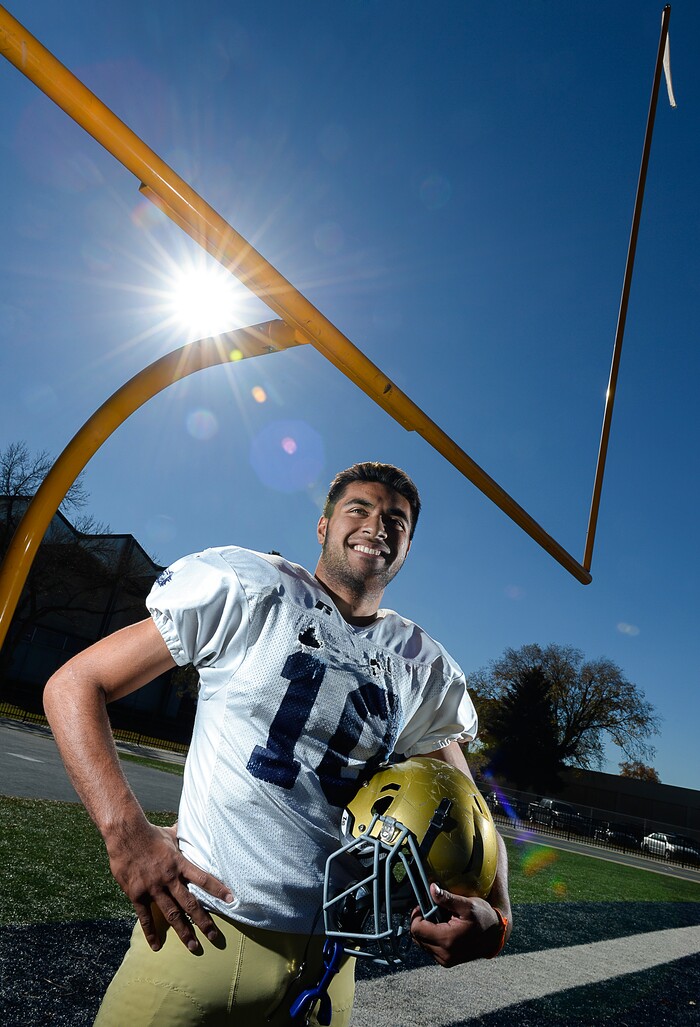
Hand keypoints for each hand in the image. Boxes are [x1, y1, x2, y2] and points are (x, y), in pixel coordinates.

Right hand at [106, 820, 233, 952]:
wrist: (125, 834)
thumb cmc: (150, 833)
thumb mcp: (170, 833)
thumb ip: (182, 835)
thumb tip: (191, 824)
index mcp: (179, 863)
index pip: (203, 878)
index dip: (218, 889)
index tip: (231, 899)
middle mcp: (169, 878)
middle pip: (190, 903)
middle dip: (203, 921)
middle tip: (214, 936)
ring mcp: (153, 888)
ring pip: (171, 914)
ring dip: (183, 931)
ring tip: (194, 947)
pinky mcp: (137, 894)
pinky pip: (145, 917)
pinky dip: (151, 932)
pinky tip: (157, 946)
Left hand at [410, 884, 505, 966]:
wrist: (495, 936)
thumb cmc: (483, 917)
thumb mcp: (467, 904)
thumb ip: (447, 898)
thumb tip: (431, 889)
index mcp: (447, 939)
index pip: (416, 929)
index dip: (416, 915)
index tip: (423, 906)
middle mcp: (444, 954)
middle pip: (417, 937)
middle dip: (421, 923)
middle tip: (432, 911)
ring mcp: (445, 960)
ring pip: (422, 944)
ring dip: (426, 931)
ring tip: (439, 920)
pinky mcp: (447, 962)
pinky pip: (430, 949)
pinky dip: (432, 938)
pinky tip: (442, 929)